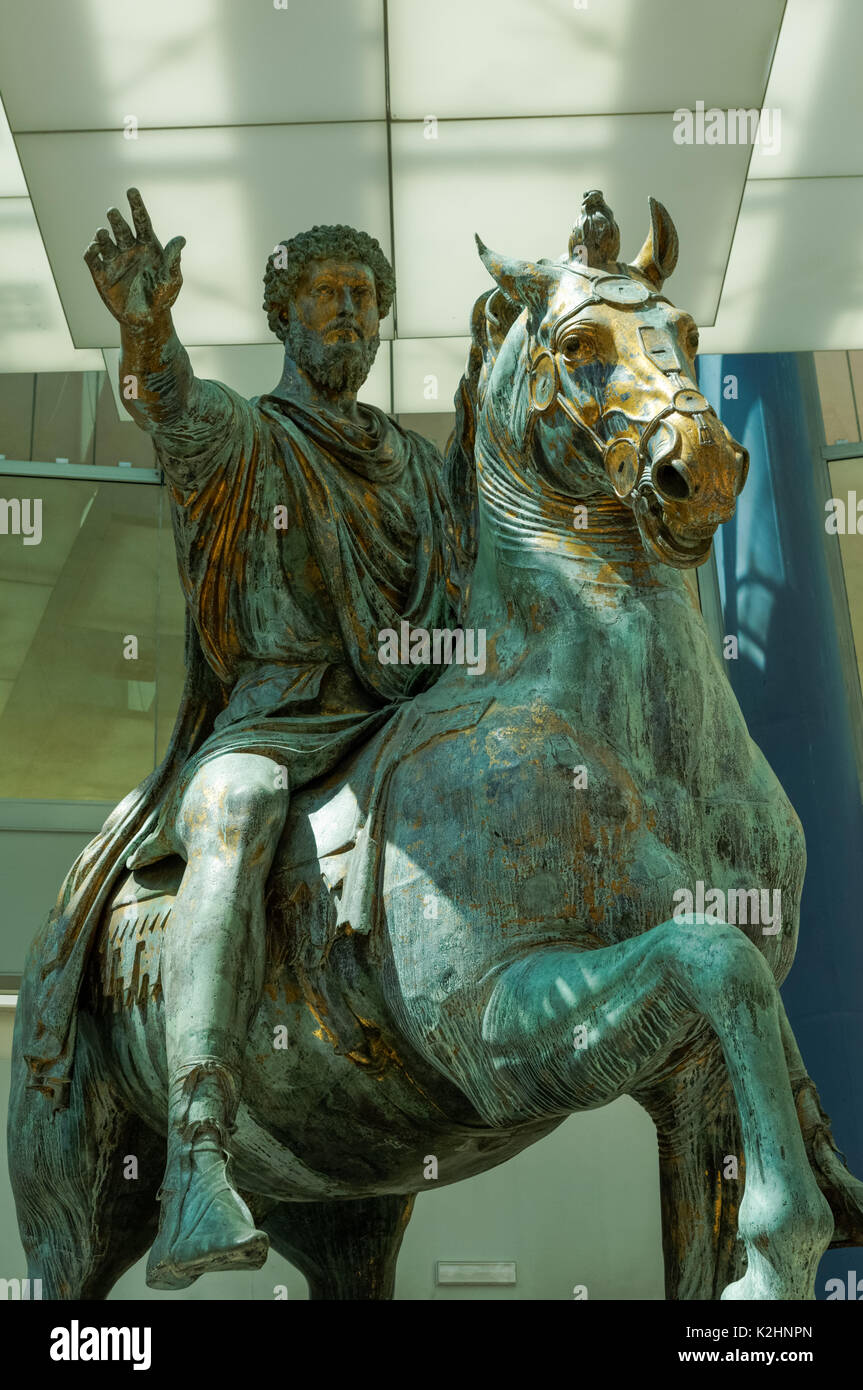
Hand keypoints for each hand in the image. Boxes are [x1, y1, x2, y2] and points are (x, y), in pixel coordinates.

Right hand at [84, 188, 184, 327]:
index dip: (136, 205)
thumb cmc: (163, 297)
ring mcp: (113, 260)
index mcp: (146, 245)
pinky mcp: (100, 274)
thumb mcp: (171, 279)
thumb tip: (181, 239)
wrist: (147, 320)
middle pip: (121, 228)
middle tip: (112, 213)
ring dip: (102, 235)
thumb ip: (173, 260)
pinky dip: (91, 251)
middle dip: (116, 220)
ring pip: (104, 241)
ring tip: (103, 233)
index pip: (141, 220)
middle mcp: (128, 248)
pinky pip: (92, 258)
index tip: (131, 191)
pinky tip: (94, 248)